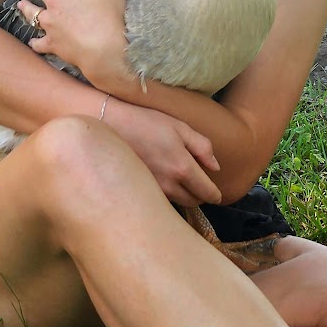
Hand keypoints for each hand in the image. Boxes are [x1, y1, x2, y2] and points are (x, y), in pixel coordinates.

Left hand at [18, 0, 133, 86]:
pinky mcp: (50, 42)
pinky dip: (35, 41)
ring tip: (21, 4)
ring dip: (26, 6)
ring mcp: (49, 23)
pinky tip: (33, 41)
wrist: (103, 48)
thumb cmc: (110, 14)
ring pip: (32, 12)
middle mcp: (53, 1)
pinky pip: (38, 42)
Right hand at [100, 98, 221, 206]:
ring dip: (184, 196)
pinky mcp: (140, 192)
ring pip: (177, 203)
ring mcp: (153, 190)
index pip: (206, 192)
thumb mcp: (179, 127)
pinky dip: (168, 195)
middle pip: (193, 202)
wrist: (110, 128)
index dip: (214, 195)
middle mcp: (169, 185)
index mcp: (182, 167)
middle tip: (199, 184)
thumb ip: (202, 146)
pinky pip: (161, 200)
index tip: (216, 194)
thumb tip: (215, 167)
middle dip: (200, 196)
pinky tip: (162, 181)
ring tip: (180, 182)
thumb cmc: (146, 123)